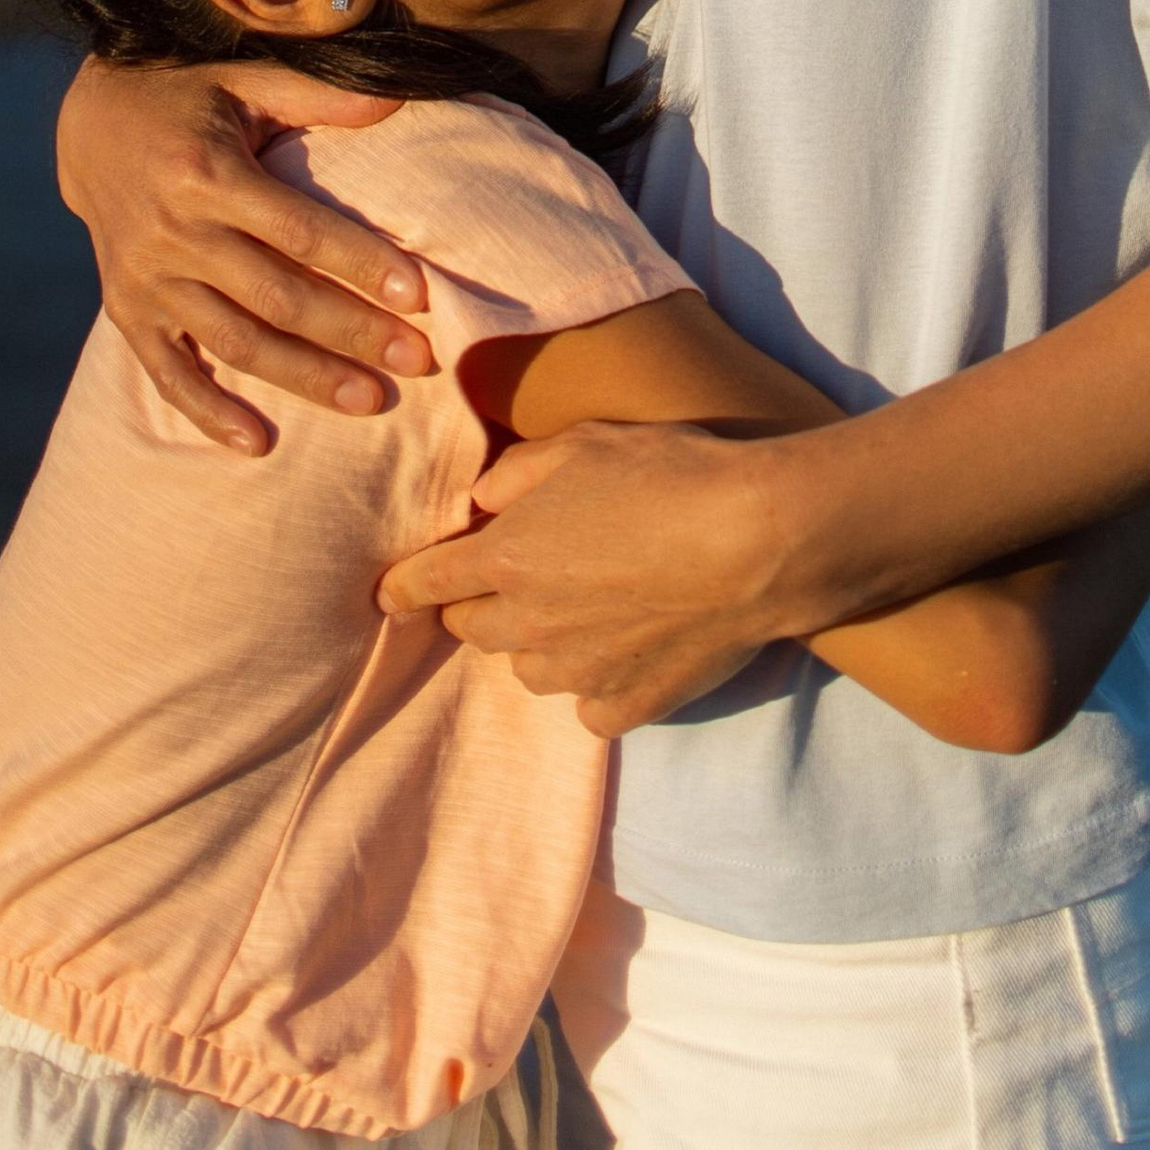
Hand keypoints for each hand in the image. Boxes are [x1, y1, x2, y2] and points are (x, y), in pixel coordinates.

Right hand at [55, 53, 431, 453]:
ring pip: (234, 342)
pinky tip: (259, 443)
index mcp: (207, 173)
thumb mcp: (245, 80)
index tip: (419, 295)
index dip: (360, 263)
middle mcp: (173, 232)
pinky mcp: (127, 310)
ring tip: (370, 402)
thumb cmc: (188, 95)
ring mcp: (146, 280)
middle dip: (353, 333)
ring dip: (304, 377)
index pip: (299, 230)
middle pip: (277, 297)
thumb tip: (401, 99)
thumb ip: (319, 95)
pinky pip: (168, 373)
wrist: (90, 123)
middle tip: (420, 361)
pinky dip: (209, 413)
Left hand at [378, 424, 794, 732]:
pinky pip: (589, 703)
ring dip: (541, 642)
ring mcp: (576, 674)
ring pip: (530, 668)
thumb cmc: (667, 474)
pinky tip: (630, 645)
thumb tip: (483, 502)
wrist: (756, 541)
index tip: (392, 592)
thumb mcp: (582, 442)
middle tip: (521, 574)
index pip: (421, 584)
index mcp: (504, 559)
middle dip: (482, 603)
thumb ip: (515, 472)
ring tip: (586, 606)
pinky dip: (598, 681)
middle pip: (472, 629)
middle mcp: (527, 626)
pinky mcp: (625, 706)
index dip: (403, 585)